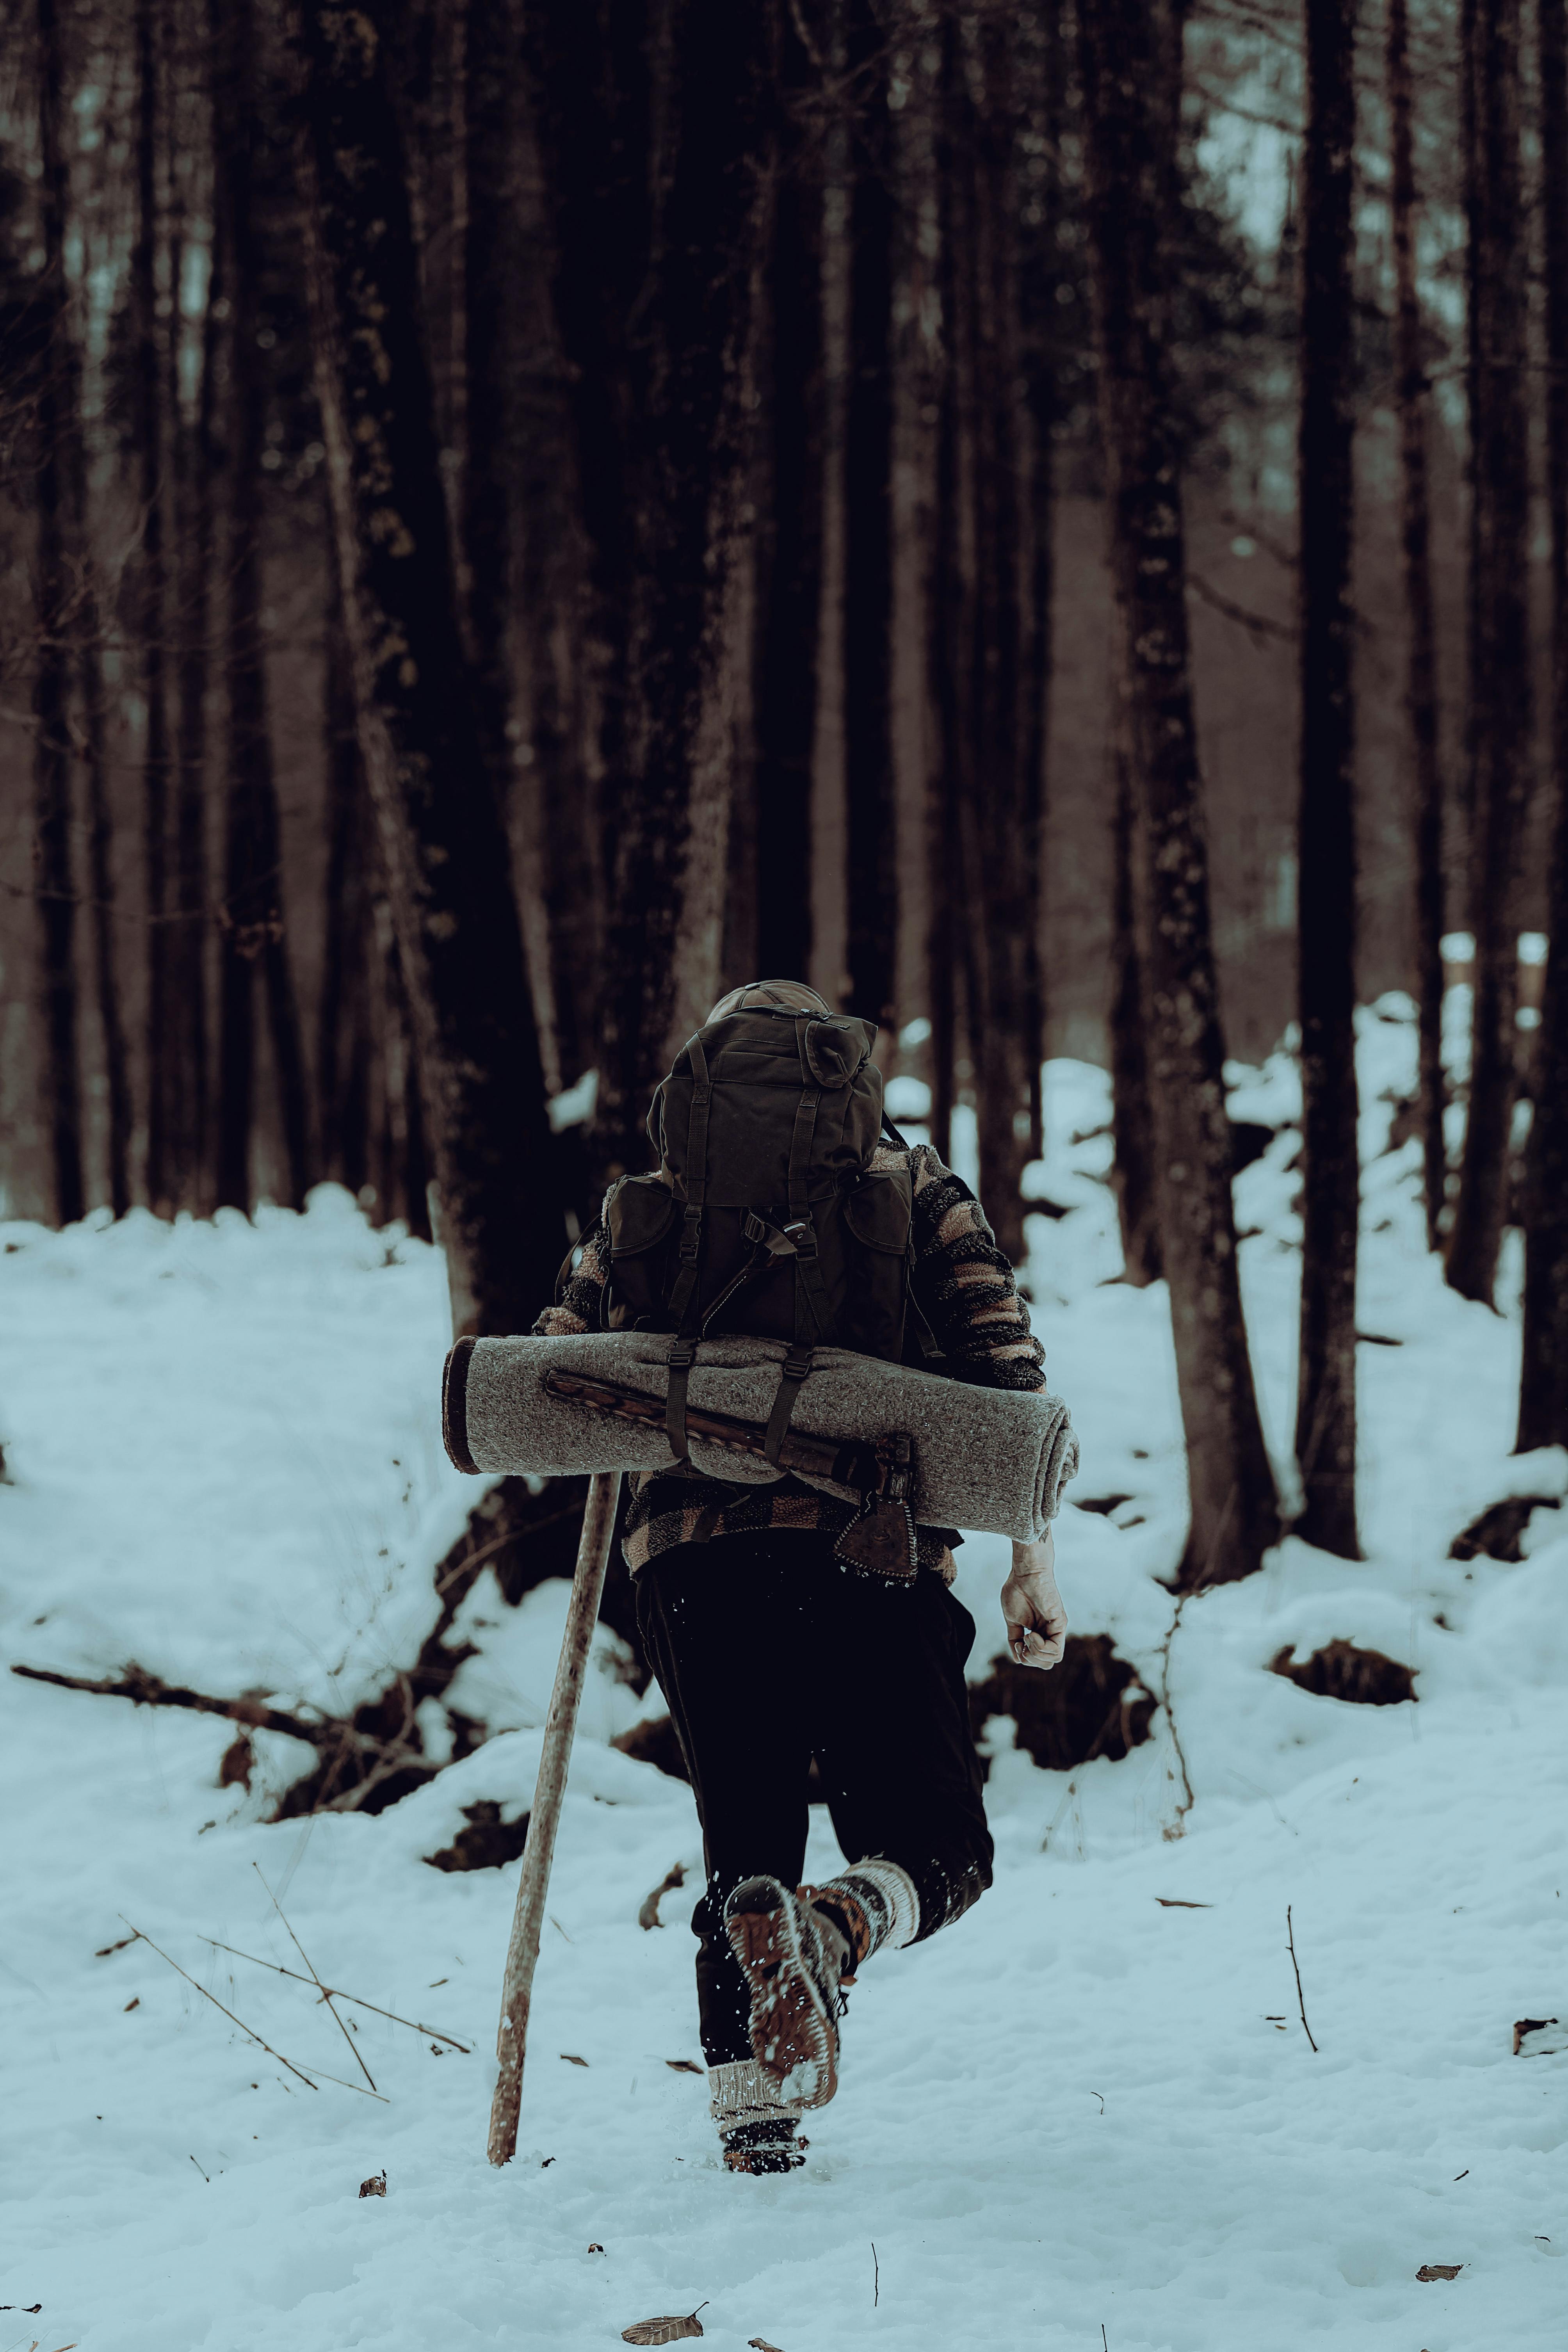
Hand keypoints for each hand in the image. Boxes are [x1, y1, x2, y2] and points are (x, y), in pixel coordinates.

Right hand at [999, 1528, 1066, 1670]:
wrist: (1025, 1572)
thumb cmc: (1018, 1590)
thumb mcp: (1012, 1620)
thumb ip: (1014, 1638)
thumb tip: (1017, 1658)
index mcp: (1040, 1632)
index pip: (1039, 1659)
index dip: (1026, 1658)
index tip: (1016, 1644)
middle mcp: (1051, 1633)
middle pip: (1048, 1663)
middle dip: (1031, 1660)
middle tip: (1021, 1644)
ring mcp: (1057, 1629)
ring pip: (1053, 1659)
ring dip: (1035, 1654)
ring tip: (1026, 1637)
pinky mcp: (1060, 1623)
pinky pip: (1056, 1648)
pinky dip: (1040, 1647)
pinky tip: (1030, 1634)